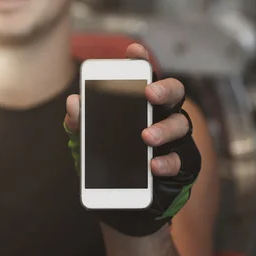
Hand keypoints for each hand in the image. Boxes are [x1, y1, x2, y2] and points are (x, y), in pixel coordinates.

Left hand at [64, 44, 201, 236]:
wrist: (121, 206)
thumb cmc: (108, 166)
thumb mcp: (87, 145)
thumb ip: (81, 124)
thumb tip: (72, 103)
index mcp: (139, 107)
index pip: (144, 77)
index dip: (141, 61)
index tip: (133, 49)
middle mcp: (161, 117)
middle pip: (172, 94)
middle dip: (163, 89)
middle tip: (149, 93)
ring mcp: (175, 141)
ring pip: (181, 124)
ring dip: (164, 129)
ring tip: (146, 137)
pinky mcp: (183, 165)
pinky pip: (183, 159)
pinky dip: (168, 162)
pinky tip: (154, 166)